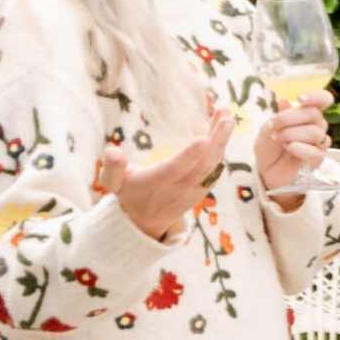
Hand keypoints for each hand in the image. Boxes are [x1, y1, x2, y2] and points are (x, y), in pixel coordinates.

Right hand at [96, 104, 231, 242]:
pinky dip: (222, 149)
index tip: (204, 138)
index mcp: (158, 183)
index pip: (176, 169)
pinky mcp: (203, 188)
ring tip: (227, 117)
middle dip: (217, 141)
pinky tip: (224, 129)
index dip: (190, 155)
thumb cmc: (128, 194)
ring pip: (213, 165)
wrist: (145, 222)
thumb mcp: (113, 183)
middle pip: (203, 164)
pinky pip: (216, 168)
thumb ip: (112, 167)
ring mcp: (195, 189)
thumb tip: (112, 150)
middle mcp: (180, 187)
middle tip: (227, 118)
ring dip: (222, 141)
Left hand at [256, 100, 330, 201]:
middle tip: (273, 126)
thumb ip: (279, 115)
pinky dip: (299, 148)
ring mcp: (319, 142)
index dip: (316, 97)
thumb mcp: (268, 128)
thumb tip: (284, 100)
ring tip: (279, 140)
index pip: (324, 100)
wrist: (267, 171)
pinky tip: (289, 148)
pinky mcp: (318, 158)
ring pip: (315, 132)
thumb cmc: (269, 147)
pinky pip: (315, 150)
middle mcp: (317, 125)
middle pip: (314, 114)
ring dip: (292, 134)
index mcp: (307, 113)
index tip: (300, 98)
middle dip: (289, 118)